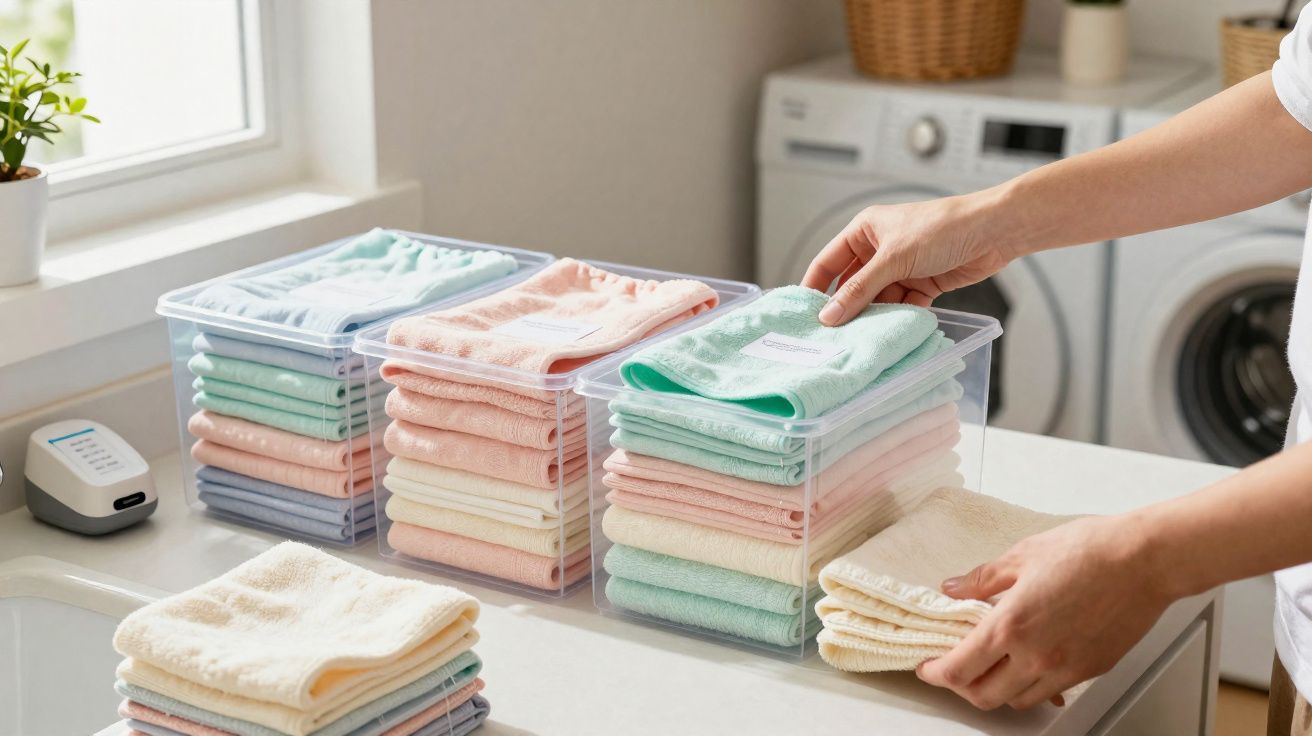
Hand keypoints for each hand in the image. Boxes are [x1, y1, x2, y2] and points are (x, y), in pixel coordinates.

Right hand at [801, 192, 1018, 325]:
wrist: (993, 232)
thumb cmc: (942, 228)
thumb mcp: (894, 258)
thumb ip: (860, 289)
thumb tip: (830, 315)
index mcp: (865, 231)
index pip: (828, 262)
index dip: (815, 287)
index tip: (804, 315)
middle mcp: (879, 249)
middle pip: (852, 285)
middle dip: (846, 308)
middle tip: (832, 335)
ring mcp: (901, 268)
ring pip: (877, 299)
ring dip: (873, 316)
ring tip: (861, 338)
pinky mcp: (922, 284)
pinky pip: (900, 306)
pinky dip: (897, 318)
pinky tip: (892, 332)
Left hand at [915, 514, 1174, 709]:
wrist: (1143, 560)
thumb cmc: (1088, 550)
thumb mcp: (1021, 555)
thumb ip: (981, 579)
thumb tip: (952, 589)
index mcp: (1011, 626)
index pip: (958, 669)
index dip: (935, 673)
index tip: (927, 666)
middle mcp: (1035, 656)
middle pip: (983, 696)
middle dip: (960, 687)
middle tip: (952, 668)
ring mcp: (1065, 668)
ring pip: (1017, 700)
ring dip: (995, 690)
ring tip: (988, 666)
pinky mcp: (1089, 671)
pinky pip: (1049, 692)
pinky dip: (1029, 686)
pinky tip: (1026, 665)